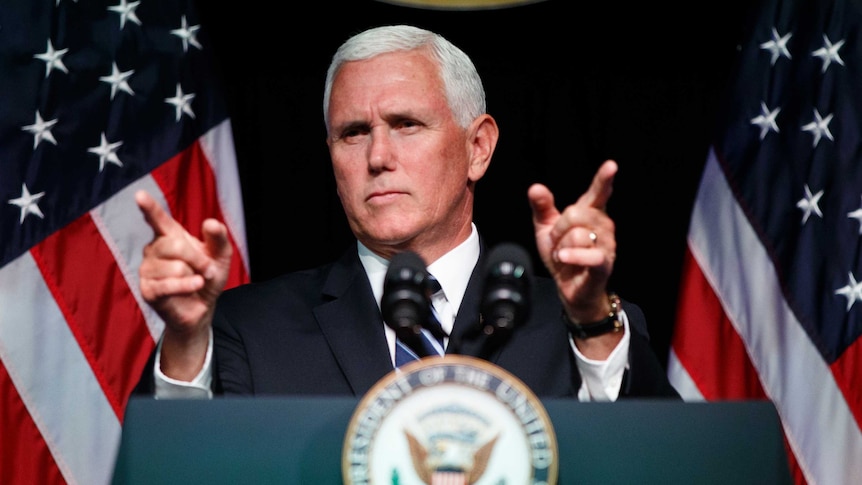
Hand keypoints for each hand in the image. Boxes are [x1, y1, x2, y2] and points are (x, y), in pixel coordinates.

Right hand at [135, 190, 231, 377]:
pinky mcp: (148, 290)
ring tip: (196, 281)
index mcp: (169, 236)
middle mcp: (154, 249)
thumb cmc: (208, 276)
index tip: (139, 195)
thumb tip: (210, 222)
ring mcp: (148, 269)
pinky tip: (194, 287)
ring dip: (193, 276)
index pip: (157, 219)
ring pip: (174, 267)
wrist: (203, 307)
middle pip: (174, 246)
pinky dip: (186, 286)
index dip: (149, 208)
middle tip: (208, 269)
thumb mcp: (220, 256)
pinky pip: (168, 285)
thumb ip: (218, 238)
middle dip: (198, 258)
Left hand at [528, 160, 617, 323]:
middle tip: (558, 242)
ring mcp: (606, 245)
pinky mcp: (604, 264)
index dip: (604, 179)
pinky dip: (573, 256)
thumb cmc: (562, 254)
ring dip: (563, 247)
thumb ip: (542, 207)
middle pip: (575, 213)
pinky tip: (564, 257)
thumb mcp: (546, 229)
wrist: (568, 287)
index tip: (611, 166)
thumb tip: (535, 188)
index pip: (598, 193)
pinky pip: (590, 254)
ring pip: (578, 234)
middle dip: (558, 229)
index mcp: (590, 213)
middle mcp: (603, 226)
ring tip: (565, 256)